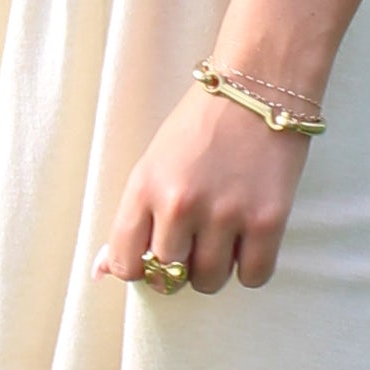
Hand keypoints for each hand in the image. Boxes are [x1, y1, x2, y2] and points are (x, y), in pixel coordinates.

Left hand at [95, 83, 309, 298]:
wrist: (258, 88)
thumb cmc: (203, 125)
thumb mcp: (153, 163)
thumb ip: (131, 218)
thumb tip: (101, 271)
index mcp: (145, 187)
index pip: (126, 264)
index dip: (140, 269)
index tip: (153, 258)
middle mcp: (180, 205)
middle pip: (169, 277)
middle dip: (178, 268)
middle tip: (192, 243)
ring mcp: (225, 214)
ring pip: (210, 282)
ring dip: (214, 269)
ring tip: (222, 239)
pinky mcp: (267, 220)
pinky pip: (253, 276)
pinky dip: (250, 268)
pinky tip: (249, 243)